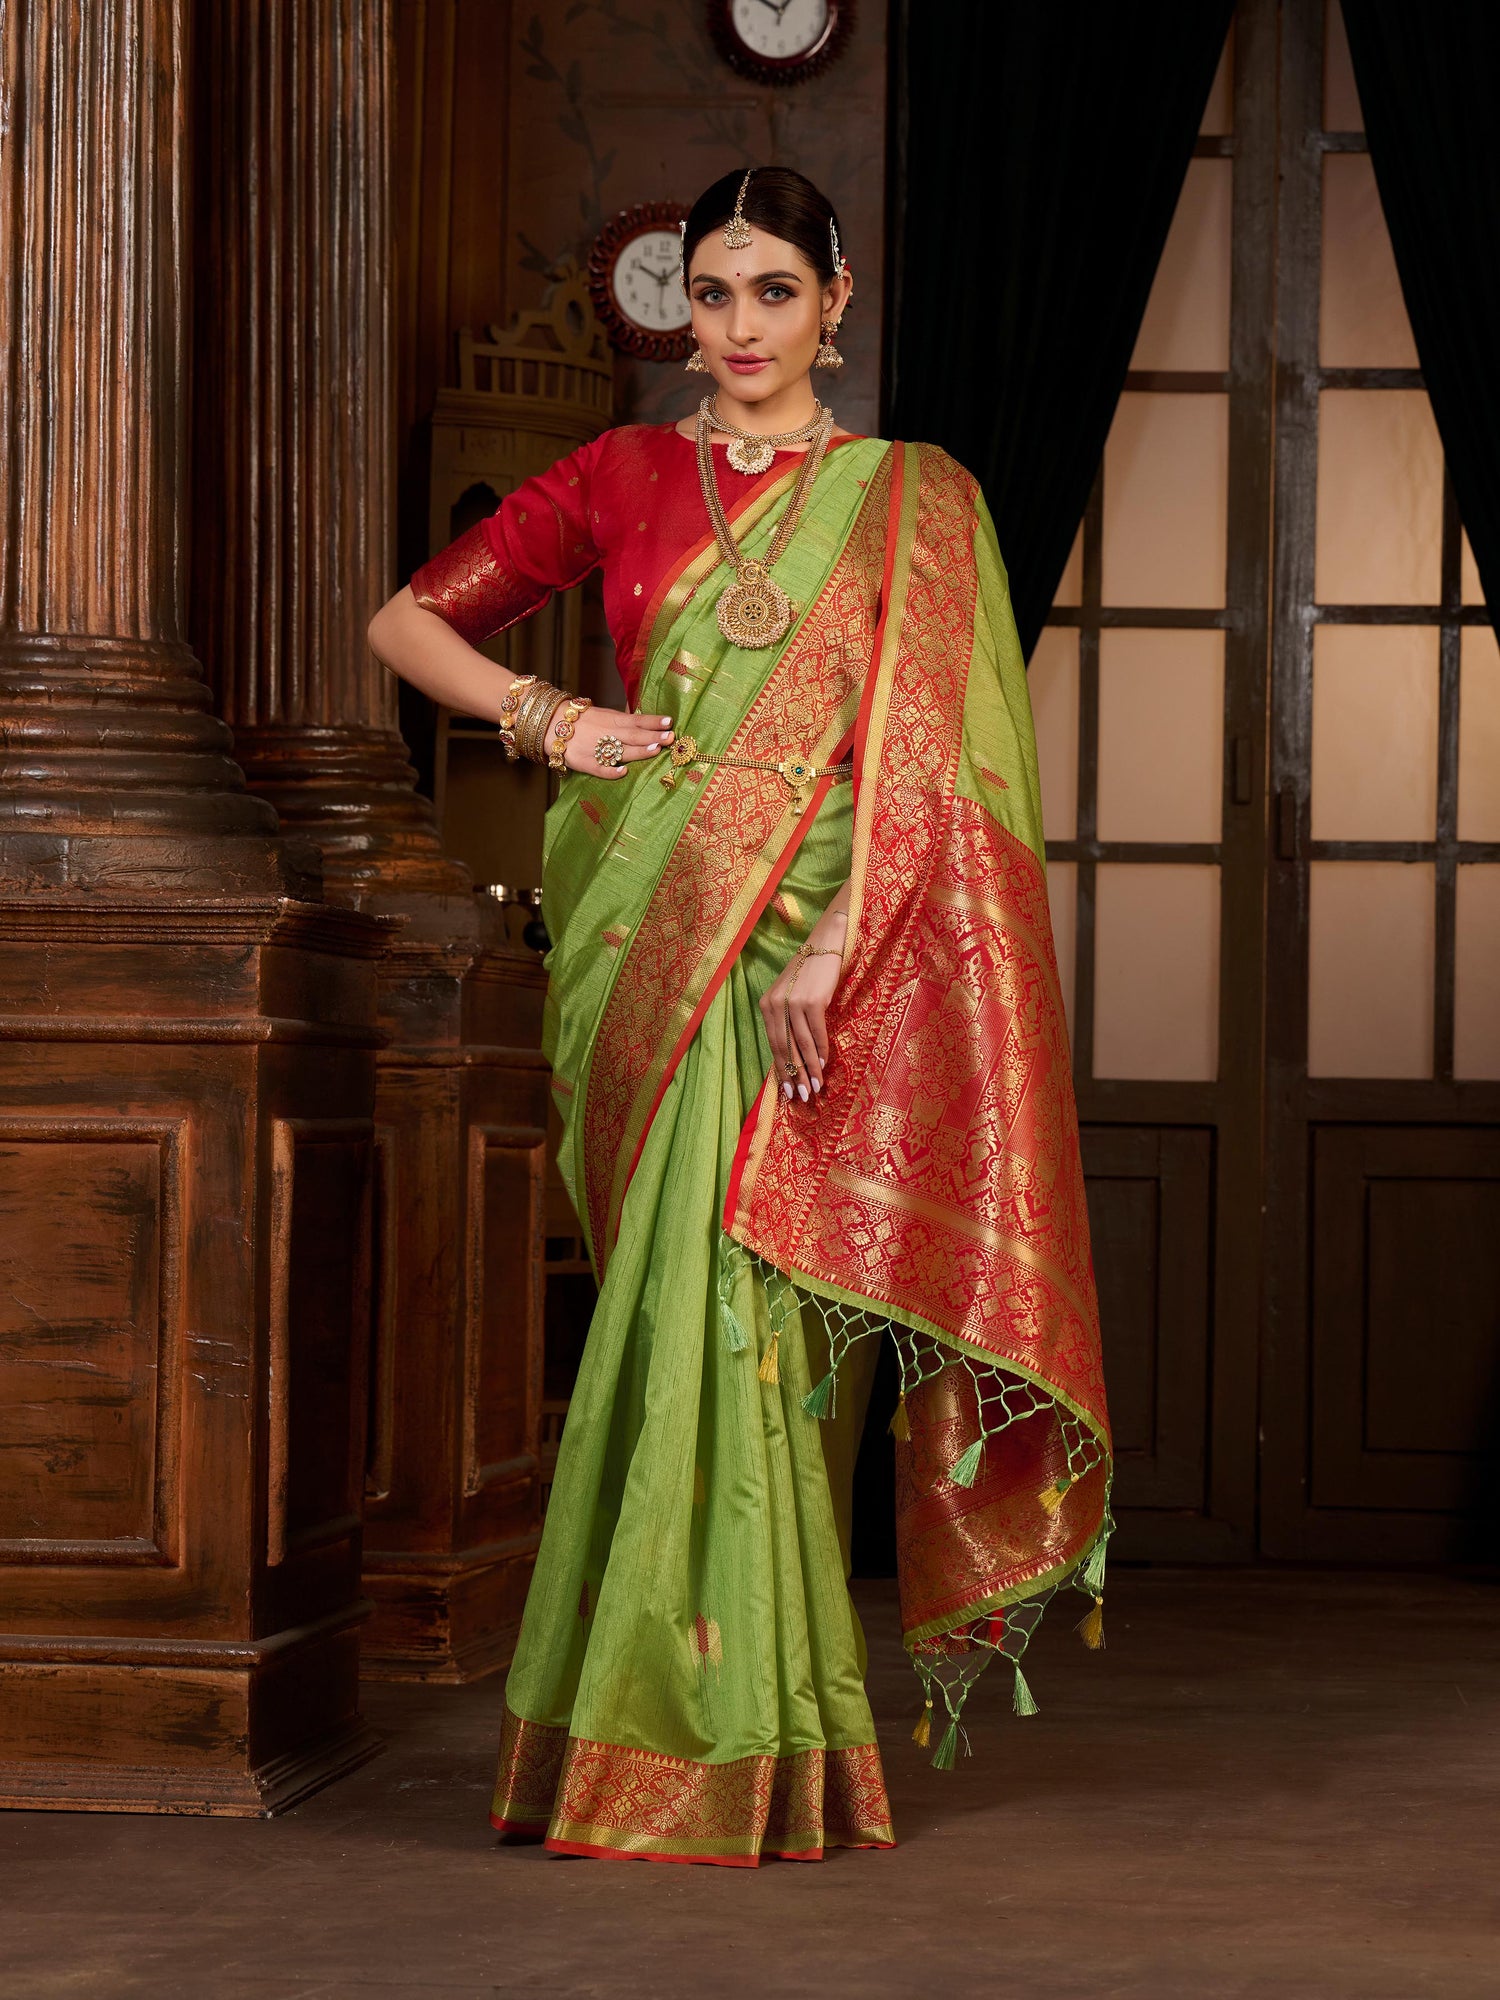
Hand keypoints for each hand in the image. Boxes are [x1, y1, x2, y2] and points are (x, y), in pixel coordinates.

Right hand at [556, 704, 673, 778]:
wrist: (552, 724)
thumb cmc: (584, 721)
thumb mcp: (605, 714)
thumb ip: (625, 720)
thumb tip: (649, 721)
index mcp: (612, 720)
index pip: (636, 720)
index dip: (653, 721)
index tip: (670, 721)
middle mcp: (606, 733)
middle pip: (632, 735)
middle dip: (652, 736)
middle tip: (670, 738)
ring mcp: (595, 748)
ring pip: (620, 750)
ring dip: (638, 751)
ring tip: (656, 750)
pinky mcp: (584, 762)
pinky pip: (598, 768)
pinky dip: (610, 770)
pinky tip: (623, 772)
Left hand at [760, 912, 847, 1102]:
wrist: (825, 944)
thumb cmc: (809, 974)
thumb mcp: (790, 996)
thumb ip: (787, 1021)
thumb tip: (794, 1056)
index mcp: (766, 1005)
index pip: (773, 1044)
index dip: (781, 1070)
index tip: (787, 1091)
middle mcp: (776, 1004)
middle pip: (784, 1048)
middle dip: (794, 1075)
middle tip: (801, 1097)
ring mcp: (793, 1002)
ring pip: (800, 1043)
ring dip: (809, 1068)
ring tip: (816, 1087)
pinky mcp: (812, 1000)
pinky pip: (816, 1031)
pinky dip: (820, 1050)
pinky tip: (824, 1064)